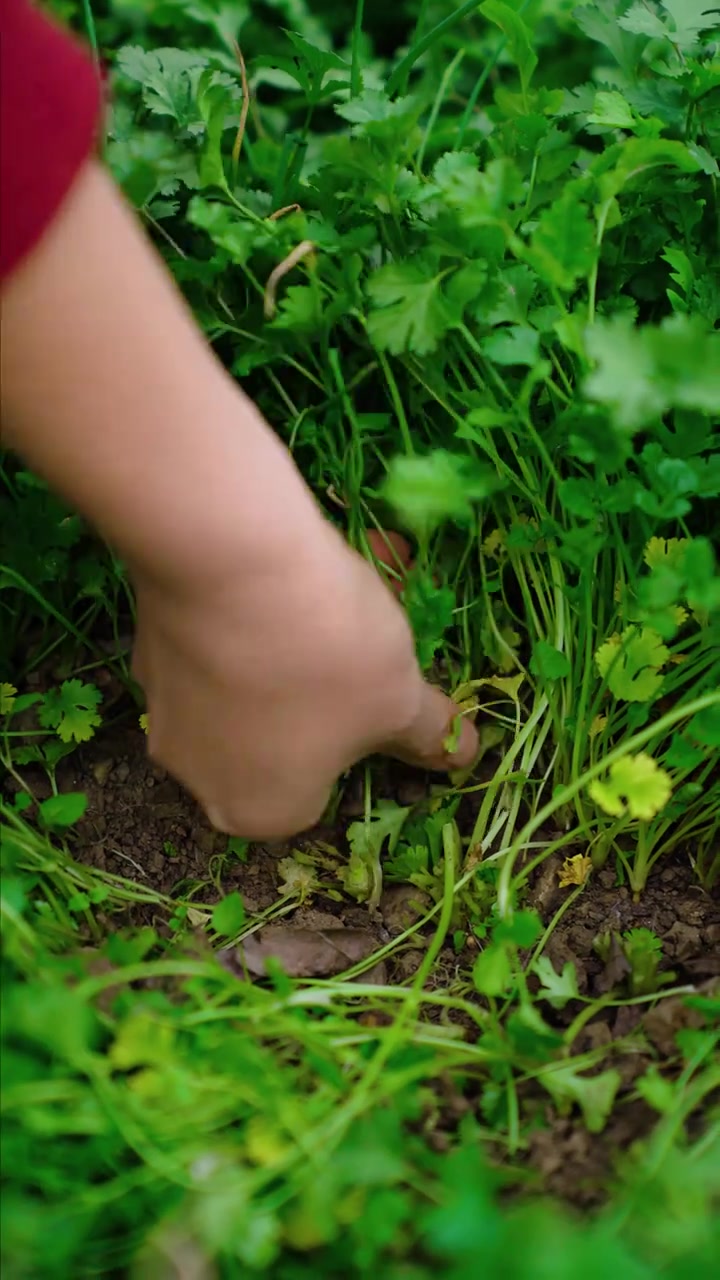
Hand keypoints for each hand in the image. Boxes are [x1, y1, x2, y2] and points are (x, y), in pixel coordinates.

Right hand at [132, 521, 476, 838]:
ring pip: (256, 678)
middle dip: (336, 683)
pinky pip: (222, 636)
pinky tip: (305, 559)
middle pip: (288, 733)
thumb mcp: (400, 699)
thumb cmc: (327, 654)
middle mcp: (200, 776)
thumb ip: (431, 735)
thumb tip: (463, 756)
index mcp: (261, 811)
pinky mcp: (149, 643)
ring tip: (362, 575)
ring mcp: (165, 708)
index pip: (324, 791)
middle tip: (379, 631)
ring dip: (306, 637)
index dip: (362, 740)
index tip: (388, 691)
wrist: (225, 556)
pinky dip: (261, 608)